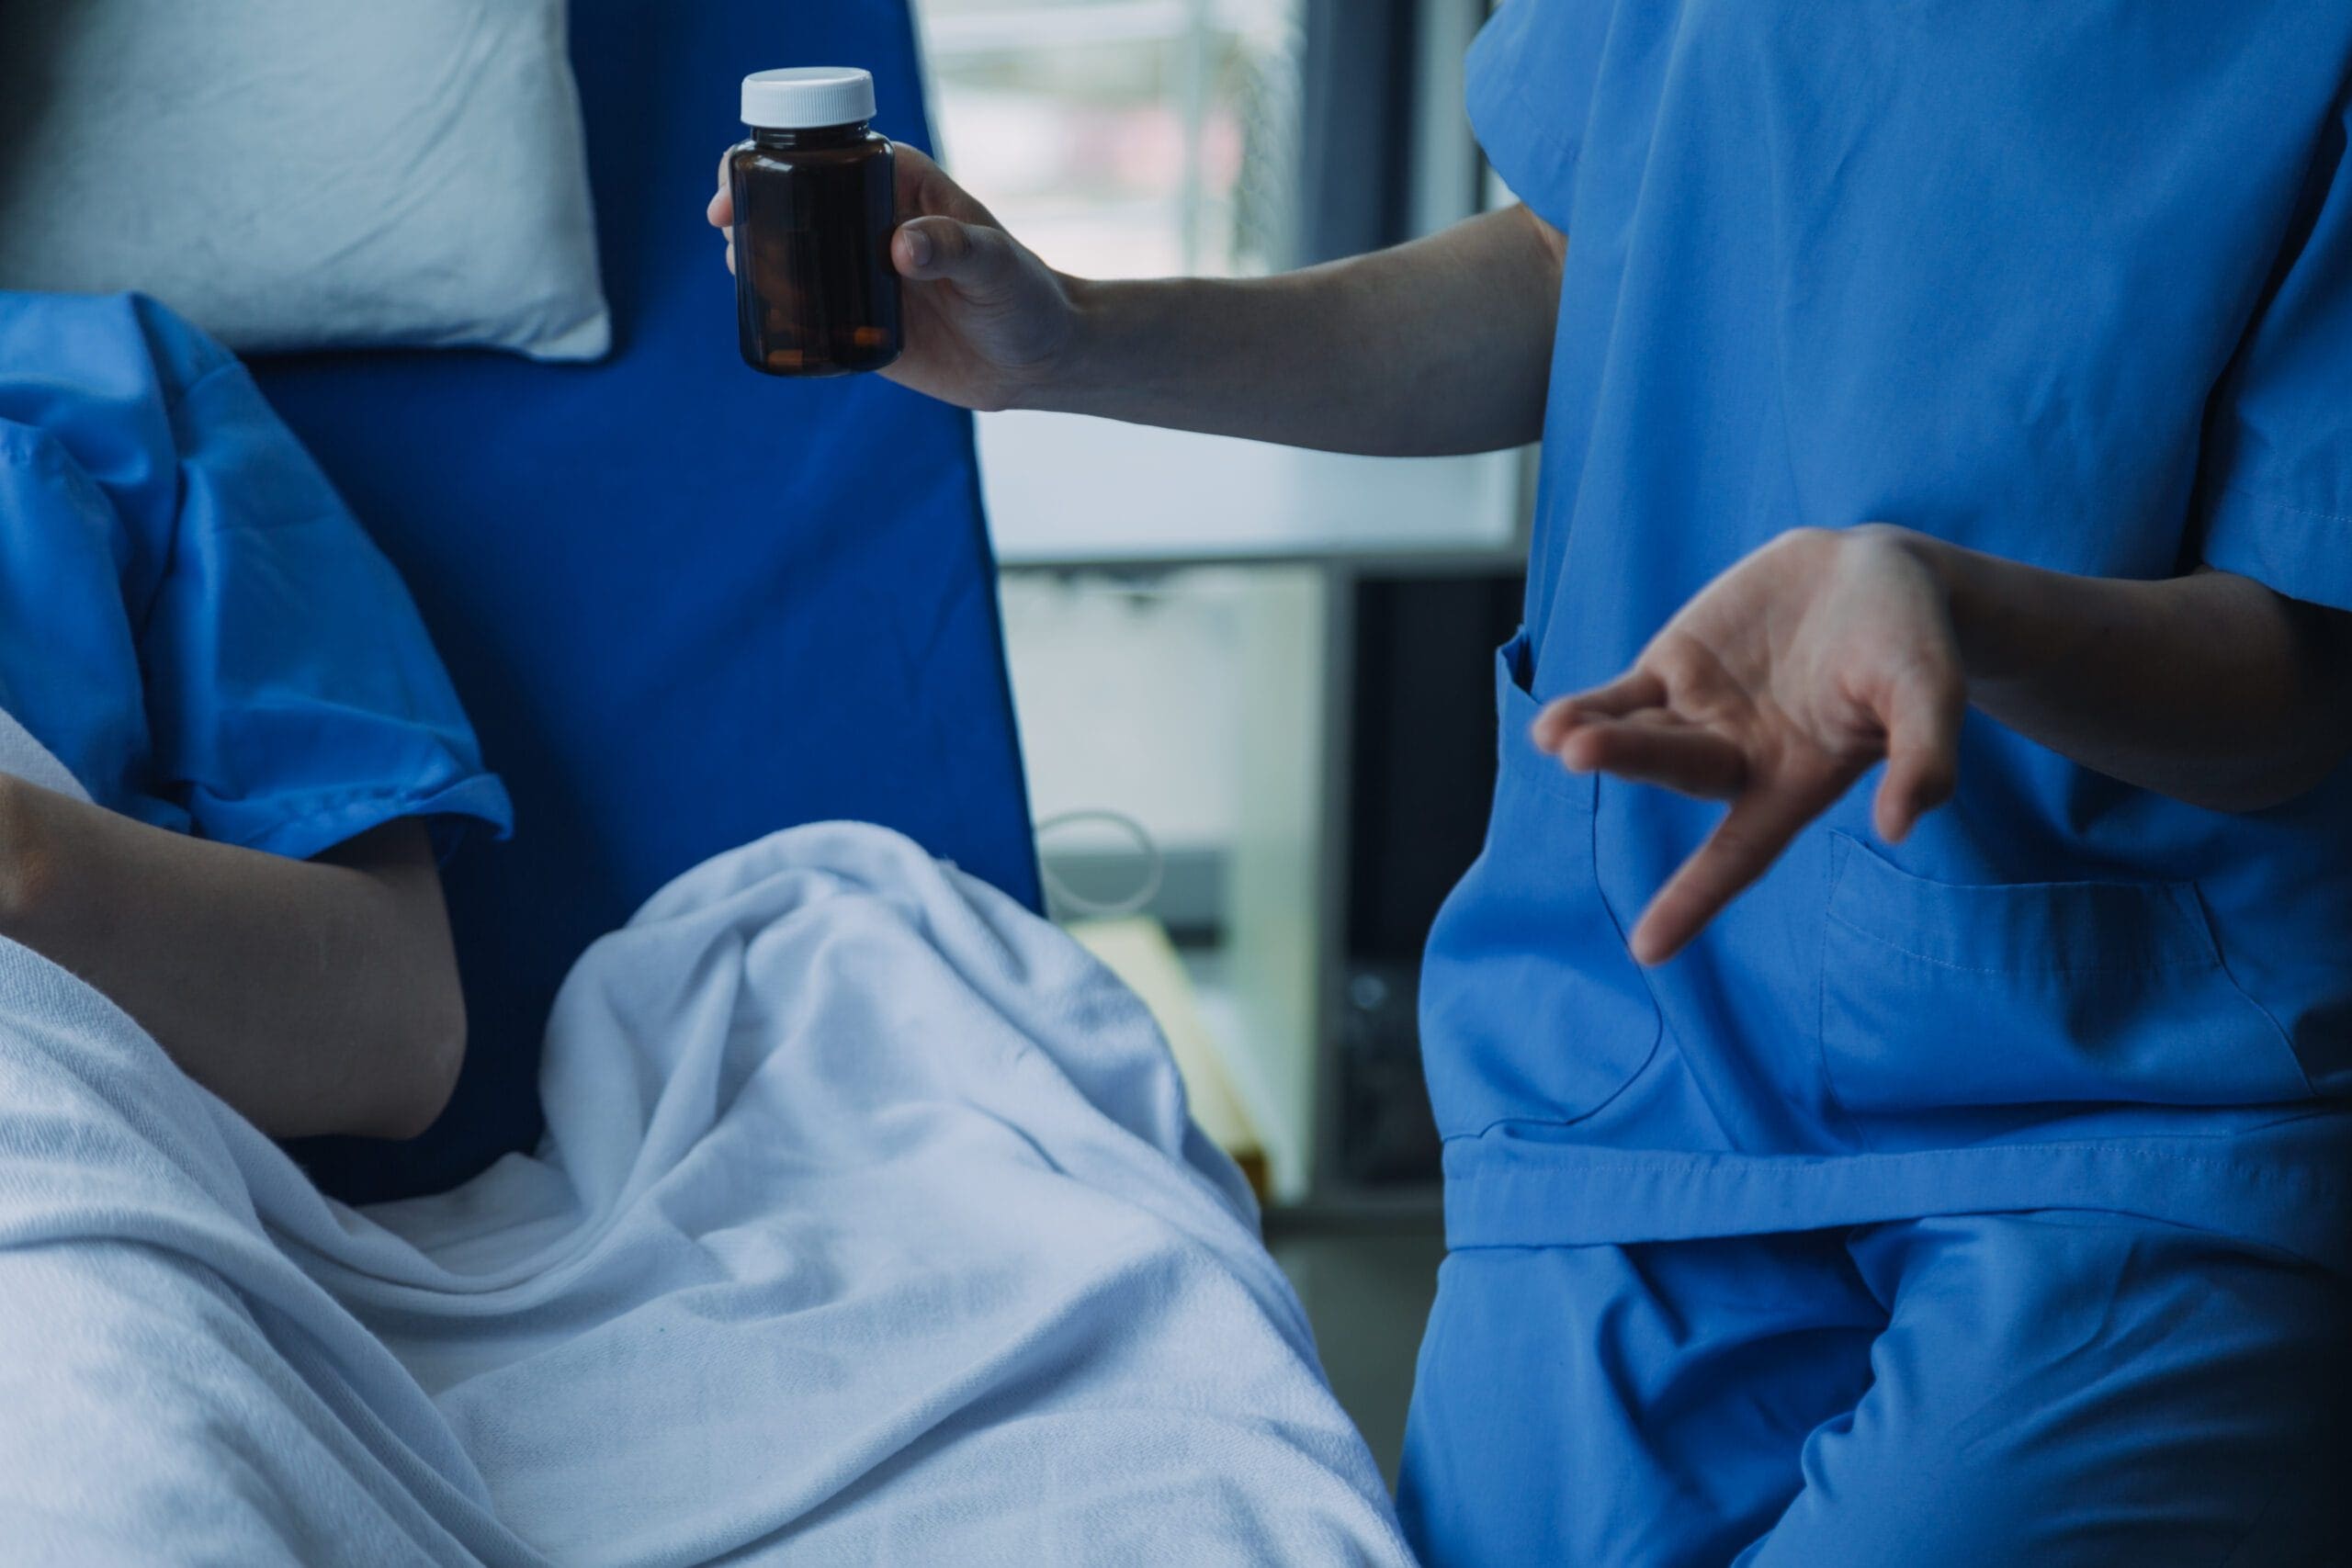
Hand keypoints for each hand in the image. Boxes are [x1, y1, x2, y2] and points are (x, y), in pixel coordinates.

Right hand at [710, 145, 1079, 410]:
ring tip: (739, 273)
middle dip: (749, 210)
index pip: (825, 154)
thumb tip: (901, 246)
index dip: (774, 161)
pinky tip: (764, 316)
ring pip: (792, 254)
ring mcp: (860, 271)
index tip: (743, 185)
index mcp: (898, 183)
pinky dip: (781, 312)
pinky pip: (808, 312)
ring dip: (755, 260)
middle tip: (729, 238)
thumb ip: (954, 247)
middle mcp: (872, 221)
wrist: (1040, 361)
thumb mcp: (997, 265)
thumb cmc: (1027, 297)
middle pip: (794, 201)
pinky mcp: (859, 321)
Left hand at [1533, 526, 1966, 964]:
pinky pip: (1622, 697)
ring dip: (1595, 738)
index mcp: (1795, 783)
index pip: (1739, 857)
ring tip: (1558, 735)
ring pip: (1638, 735)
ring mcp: (1699, 712)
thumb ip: (1926, 759)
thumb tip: (1901, 827)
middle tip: (1580, 751)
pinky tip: (1555, 723)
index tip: (1646, 951)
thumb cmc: (1912, 643)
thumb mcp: (1934, 693)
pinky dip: (1591, 707)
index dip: (1694, 899)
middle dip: (1630, 761)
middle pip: (1677, 772)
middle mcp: (1737, 757)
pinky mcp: (1674, 667)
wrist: (1875, 573)